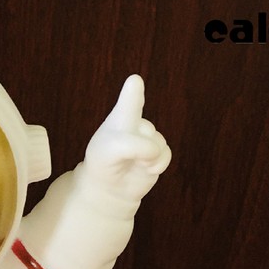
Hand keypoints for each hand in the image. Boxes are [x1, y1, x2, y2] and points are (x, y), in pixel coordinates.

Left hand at [84, 75, 170, 200]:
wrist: (108, 187)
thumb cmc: (103, 163)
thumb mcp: (109, 152)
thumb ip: (132, 146)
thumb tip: (155, 151)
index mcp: (121, 117)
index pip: (129, 100)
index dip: (134, 91)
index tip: (135, 81)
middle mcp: (137, 123)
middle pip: (145, 128)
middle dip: (136, 140)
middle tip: (127, 125)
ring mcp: (150, 137)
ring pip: (157, 144)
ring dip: (145, 158)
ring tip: (130, 161)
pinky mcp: (159, 153)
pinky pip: (165, 155)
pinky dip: (156, 165)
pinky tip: (145, 168)